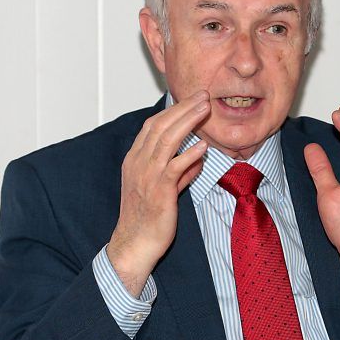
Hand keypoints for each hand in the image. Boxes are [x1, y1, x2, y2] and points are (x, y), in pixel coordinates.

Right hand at [107, 91, 209, 295]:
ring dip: (188, 122)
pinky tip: (203, 146)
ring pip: (166, 140)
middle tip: (202, 95)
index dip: (173, 110)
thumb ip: (179, 173)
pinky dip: (189, 155)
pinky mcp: (158, 191)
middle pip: (160, 126)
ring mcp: (146, 176)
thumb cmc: (146, 219)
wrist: (134, 244)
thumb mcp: (162, 190)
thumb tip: (198, 159)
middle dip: (183, 108)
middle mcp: (137, 163)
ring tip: (205, 109)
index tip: (191, 100)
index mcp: (135, 160)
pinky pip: (174, 167)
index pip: (152, 126)